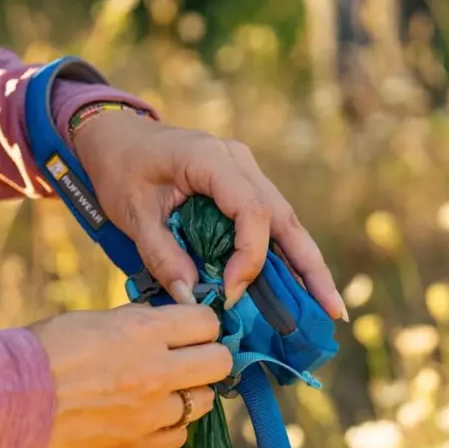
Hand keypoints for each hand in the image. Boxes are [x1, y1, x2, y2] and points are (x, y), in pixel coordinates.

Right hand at [27, 304, 231, 447]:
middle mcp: (156, 373)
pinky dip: (170, 425)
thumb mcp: (90, 321)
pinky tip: (149, 416)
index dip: (202, 322)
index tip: (192, 327)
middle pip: (221, 362)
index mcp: (142, 332)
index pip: (207, 321)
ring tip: (166, 388)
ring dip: (191, 392)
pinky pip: (178, 436)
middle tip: (190, 357)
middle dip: (209, 355)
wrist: (1, 407)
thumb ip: (134, 323)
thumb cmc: (39, 353)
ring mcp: (149, 415)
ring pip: (204, 402)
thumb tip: (163, 324)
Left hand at [73, 110, 347, 319]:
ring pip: (285, 219)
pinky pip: (269, 221)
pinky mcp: (241, 184)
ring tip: (328, 305)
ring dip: (306, 263)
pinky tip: (299, 284)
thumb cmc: (120, 169)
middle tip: (332, 311)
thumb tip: (192, 298)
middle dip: (309, 267)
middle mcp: (238, 161)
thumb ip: (161, 255)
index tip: (230, 293)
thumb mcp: (132, 214)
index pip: (251, 211)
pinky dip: (284, 253)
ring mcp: (244, 170)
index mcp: (210, 158)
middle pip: (284, 216)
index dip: (249, 258)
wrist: (116, 136)